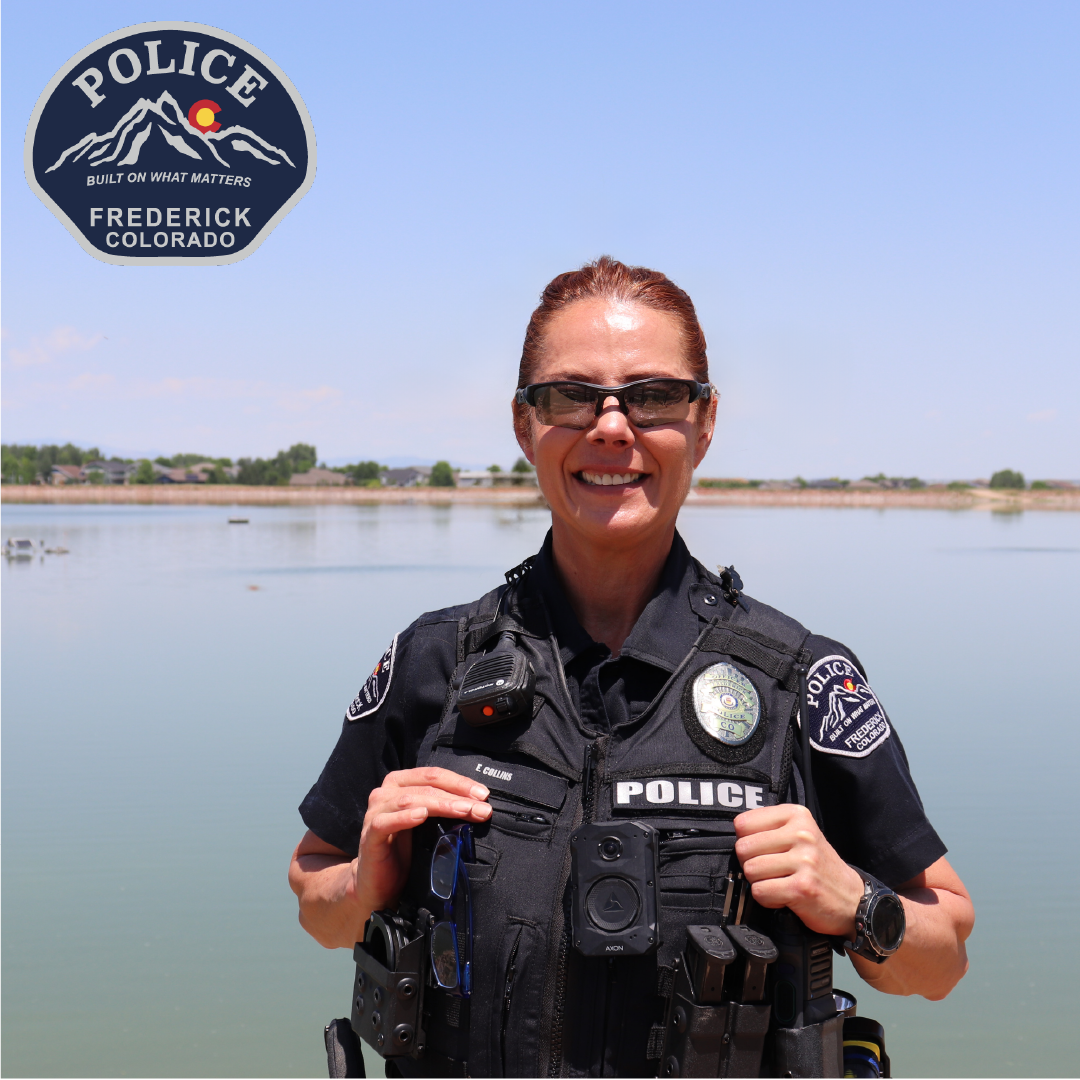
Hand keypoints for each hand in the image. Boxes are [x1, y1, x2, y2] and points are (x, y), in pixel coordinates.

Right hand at [356, 767, 491, 917]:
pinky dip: (405, 817)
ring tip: (463, 811)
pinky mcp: (369, 835)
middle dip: (457, 795)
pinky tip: (421, 816)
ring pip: (410, 799)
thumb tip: (480, 806)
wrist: (377, 885)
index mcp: (401, 784)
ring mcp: (375, 812)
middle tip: (480, 807)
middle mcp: (386, 793)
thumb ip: (445, 811)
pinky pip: (386, 821)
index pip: (434, 774)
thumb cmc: (405, 852)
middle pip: (426, 784)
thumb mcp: (429, 827)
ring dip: (440, 805)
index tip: (484, 794)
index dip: (460, 782)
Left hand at [733, 804, 864, 937]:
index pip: (743, 823)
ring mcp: (804, 861)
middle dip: (750, 864)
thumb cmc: (819, 866)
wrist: (853, 899)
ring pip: (750, 871)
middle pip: (743, 848)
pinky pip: (760, 892)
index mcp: (797, 815)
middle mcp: (801, 834)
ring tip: (780, 882)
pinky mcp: (802, 888)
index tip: (763, 850)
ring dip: (760, 883)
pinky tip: (784, 896)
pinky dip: (767, 899)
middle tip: (772, 871)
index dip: (747, 841)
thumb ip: (770, 827)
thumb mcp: (800, 834)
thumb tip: (735, 832)